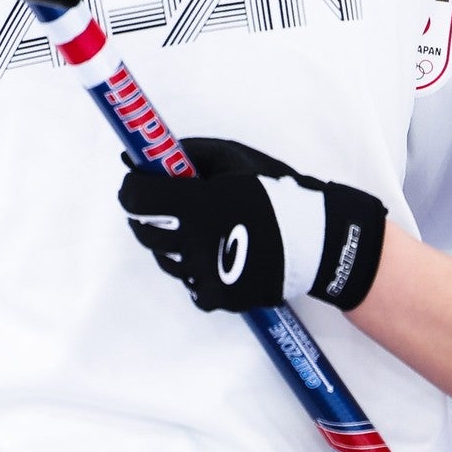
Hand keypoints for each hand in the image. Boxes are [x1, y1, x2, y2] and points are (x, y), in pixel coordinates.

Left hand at [118, 138, 385, 312]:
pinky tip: (215, 253)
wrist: (318, 241)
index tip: (140, 181)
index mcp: (198, 204)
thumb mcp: (230, 157)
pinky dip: (195, 269)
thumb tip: (135, 153)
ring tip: (200, 228)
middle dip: (148, 214)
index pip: (136, 199)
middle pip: (144, 232)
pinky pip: (190, 284)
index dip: (133, 188)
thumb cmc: (274, 191)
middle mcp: (196, 244)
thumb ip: (183, 153)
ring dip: (172, 242)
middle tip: (165, 203)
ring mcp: (206, 276)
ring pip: (165, 260)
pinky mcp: (219, 299)